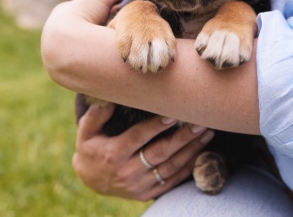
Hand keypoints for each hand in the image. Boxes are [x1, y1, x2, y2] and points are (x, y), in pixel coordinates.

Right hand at [72, 104, 214, 200]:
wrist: (91, 180)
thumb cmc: (91, 148)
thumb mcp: (86, 132)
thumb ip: (96, 115)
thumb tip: (110, 99)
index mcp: (114, 154)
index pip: (138, 137)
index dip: (155, 126)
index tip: (172, 115)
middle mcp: (128, 172)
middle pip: (160, 153)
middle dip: (182, 137)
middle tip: (199, 124)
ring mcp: (139, 185)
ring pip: (170, 167)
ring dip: (191, 151)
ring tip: (206, 135)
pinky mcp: (147, 193)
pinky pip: (171, 182)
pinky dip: (188, 168)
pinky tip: (200, 153)